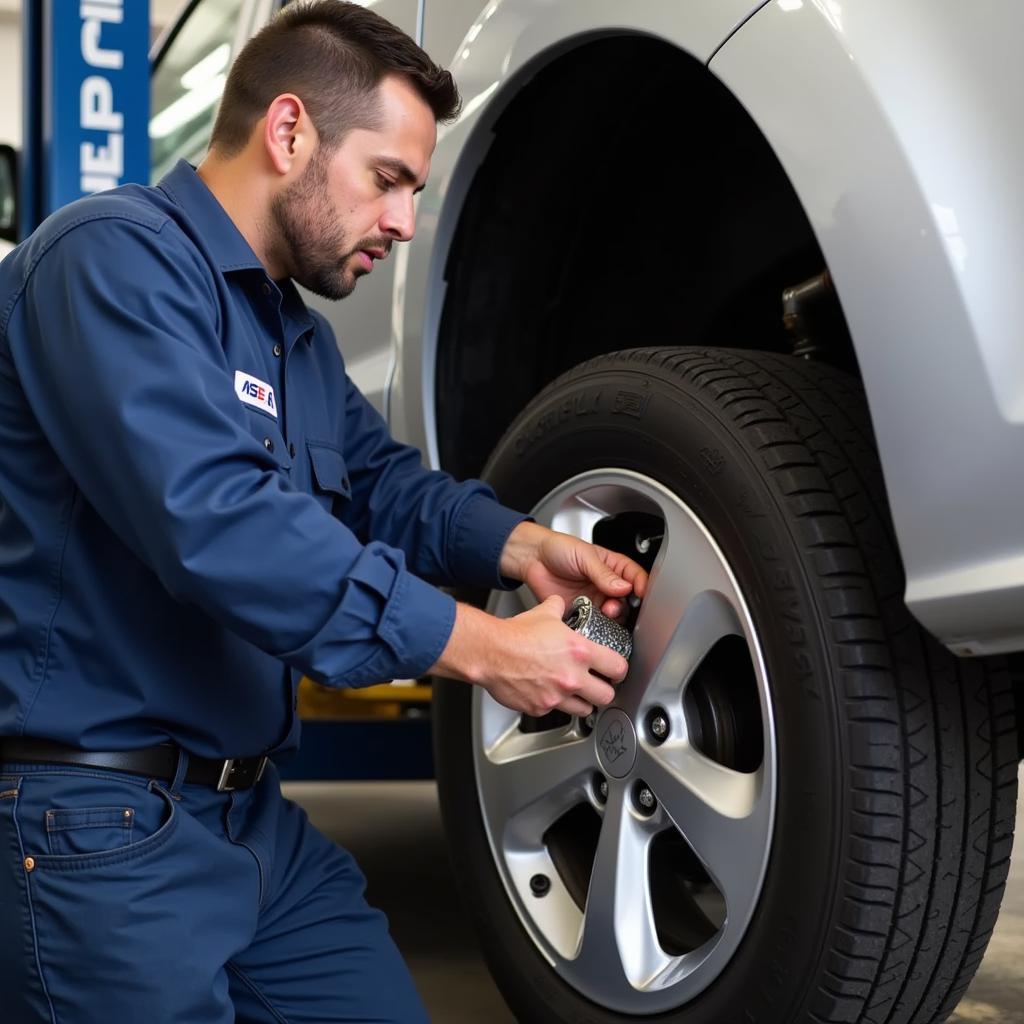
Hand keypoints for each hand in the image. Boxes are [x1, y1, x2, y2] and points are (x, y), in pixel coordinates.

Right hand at [429, 597, 628, 716]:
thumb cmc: (514, 634)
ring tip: (575, 692)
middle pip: (607, 696)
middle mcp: (572, 677)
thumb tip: (561, 604)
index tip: (615, 669)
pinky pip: (556, 711)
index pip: (618, 668)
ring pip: (585, 710)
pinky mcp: (540, 708)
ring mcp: (557, 696)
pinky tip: (548, 692)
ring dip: (583, 701)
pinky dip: (555, 705)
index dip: (619, 669)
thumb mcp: (544, 613)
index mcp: (580, 651)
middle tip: (598, 684)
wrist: (489, 652)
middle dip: (604, 690)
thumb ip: (559, 608)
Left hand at [500, 522, 647, 619]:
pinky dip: (595, 625)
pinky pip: (593, 623)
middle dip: (626, 606)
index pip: (635, 577)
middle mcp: (606, 586)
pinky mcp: (580, 612)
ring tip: (603, 612)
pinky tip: (591, 621)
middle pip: (627, 601)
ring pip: (612, 616)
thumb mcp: (584, 555)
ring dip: (612, 618)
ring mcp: (594, 600)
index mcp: (612, 567)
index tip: (640, 594)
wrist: (532, 559)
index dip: (641, 586)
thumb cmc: (558, 548)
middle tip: (615, 605)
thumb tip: (623, 586)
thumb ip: (603, 573)